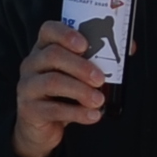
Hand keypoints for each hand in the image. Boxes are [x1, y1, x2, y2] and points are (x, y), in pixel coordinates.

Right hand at [12, 22, 108, 156]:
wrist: (41, 126)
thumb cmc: (63, 94)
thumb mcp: (77, 73)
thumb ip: (99, 59)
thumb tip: (129, 46)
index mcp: (44, 48)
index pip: (49, 30)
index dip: (66, 34)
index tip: (85, 45)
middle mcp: (32, 63)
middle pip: (53, 55)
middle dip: (81, 66)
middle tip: (100, 78)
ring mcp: (28, 86)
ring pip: (52, 82)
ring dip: (80, 91)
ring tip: (99, 100)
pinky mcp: (29, 110)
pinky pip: (54, 109)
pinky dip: (77, 113)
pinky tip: (93, 116)